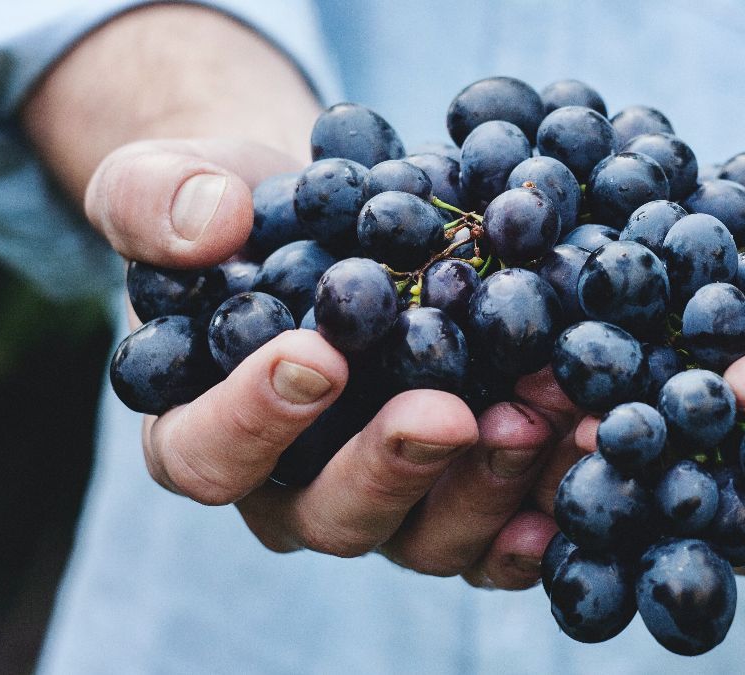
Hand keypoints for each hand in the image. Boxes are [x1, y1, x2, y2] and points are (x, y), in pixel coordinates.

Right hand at [90, 137, 563, 587]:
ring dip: (491, 484)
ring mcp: (387, 502)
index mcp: (203, 433)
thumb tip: (208, 224)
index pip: (207, 455)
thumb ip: (156, 200)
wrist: (331, 220)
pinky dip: (547, 504)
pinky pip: (501, 532)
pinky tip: (588, 457)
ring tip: (544, 415)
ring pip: (429, 535)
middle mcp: (294, 490)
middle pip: (333, 515)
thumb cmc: (239, 212)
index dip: (253, 420)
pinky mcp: (459, 494)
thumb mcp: (169, 184)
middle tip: (449, 413)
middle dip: (394, 466)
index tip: (316, 356)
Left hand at [520, 177, 744, 575]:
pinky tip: (499, 409)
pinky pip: (591, 471)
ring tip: (536, 417)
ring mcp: (691, 486)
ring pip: (646, 505)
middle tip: (610, 427)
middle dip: (670, 465)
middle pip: (727, 509)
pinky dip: (543, 445)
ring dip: (588, 467)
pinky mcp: (629, 463)